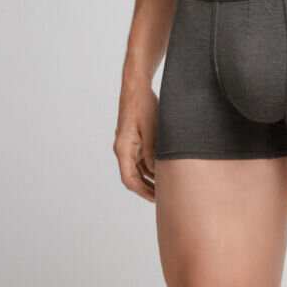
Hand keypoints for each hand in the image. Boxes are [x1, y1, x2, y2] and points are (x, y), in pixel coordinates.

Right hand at [113, 83, 157, 200]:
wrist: (136, 87)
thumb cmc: (143, 104)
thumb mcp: (150, 128)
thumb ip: (151, 151)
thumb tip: (155, 172)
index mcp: (123, 148)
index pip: (129, 179)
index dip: (142, 192)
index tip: (156, 199)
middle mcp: (122, 149)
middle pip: (132, 177)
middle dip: (146, 189)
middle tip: (163, 198)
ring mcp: (127, 145)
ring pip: (136, 170)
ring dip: (148, 179)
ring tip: (165, 187)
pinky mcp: (133, 141)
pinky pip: (139, 160)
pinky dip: (149, 168)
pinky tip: (161, 171)